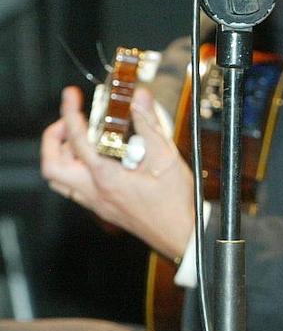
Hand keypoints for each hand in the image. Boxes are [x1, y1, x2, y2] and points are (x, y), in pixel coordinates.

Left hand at [41, 85, 195, 259]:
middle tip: (69, 122)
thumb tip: (140, 99)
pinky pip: (74, 188)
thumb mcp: (167, 159)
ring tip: (78, 138)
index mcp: (107, 178)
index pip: (77, 141)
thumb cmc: (175, 203)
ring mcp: (96, 202)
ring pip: (59, 179)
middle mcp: (95, 192)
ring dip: (61, 155)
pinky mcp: (102, 208)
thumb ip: (151, 126)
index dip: (70, 114)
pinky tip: (95, 160)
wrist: (181, 233)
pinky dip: (75, 169)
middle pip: (53, 166)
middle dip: (53, 139)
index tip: (71, 97)